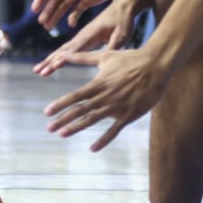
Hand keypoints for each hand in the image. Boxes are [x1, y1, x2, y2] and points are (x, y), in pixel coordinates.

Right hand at [33, 0, 134, 29]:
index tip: (35, 10)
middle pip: (55, 0)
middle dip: (47, 11)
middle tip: (42, 22)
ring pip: (64, 7)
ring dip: (56, 16)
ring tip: (49, 27)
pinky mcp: (90, 0)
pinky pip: (78, 11)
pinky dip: (73, 18)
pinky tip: (70, 24)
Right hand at [33, 0, 160, 76]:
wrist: (123, 7)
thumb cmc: (123, 20)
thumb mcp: (122, 33)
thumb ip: (113, 45)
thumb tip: (107, 57)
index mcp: (90, 34)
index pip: (74, 48)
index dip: (64, 58)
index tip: (53, 66)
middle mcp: (82, 35)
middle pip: (63, 50)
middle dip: (50, 61)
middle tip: (38, 72)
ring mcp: (82, 37)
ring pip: (63, 51)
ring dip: (50, 60)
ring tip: (39, 70)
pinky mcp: (84, 39)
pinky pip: (69, 50)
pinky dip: (58, 56)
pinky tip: (53, 63)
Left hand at [43, 47, 170, 149]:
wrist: (155, 66)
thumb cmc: (130, 59)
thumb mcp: (104, 56)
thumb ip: (82, 57)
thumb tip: (64, 53)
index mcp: (98, 84)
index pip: (75, 96)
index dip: (60, 104)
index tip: (47, 112)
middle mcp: (105, 97)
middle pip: (80, 110)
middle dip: (63, 119)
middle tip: (49, 128)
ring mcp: (116, 107)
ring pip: (92, 120)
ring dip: (76, 128)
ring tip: (62, 134)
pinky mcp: (128, 115)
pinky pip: (113, 131)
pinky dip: (103, 140)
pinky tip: (92, 148)